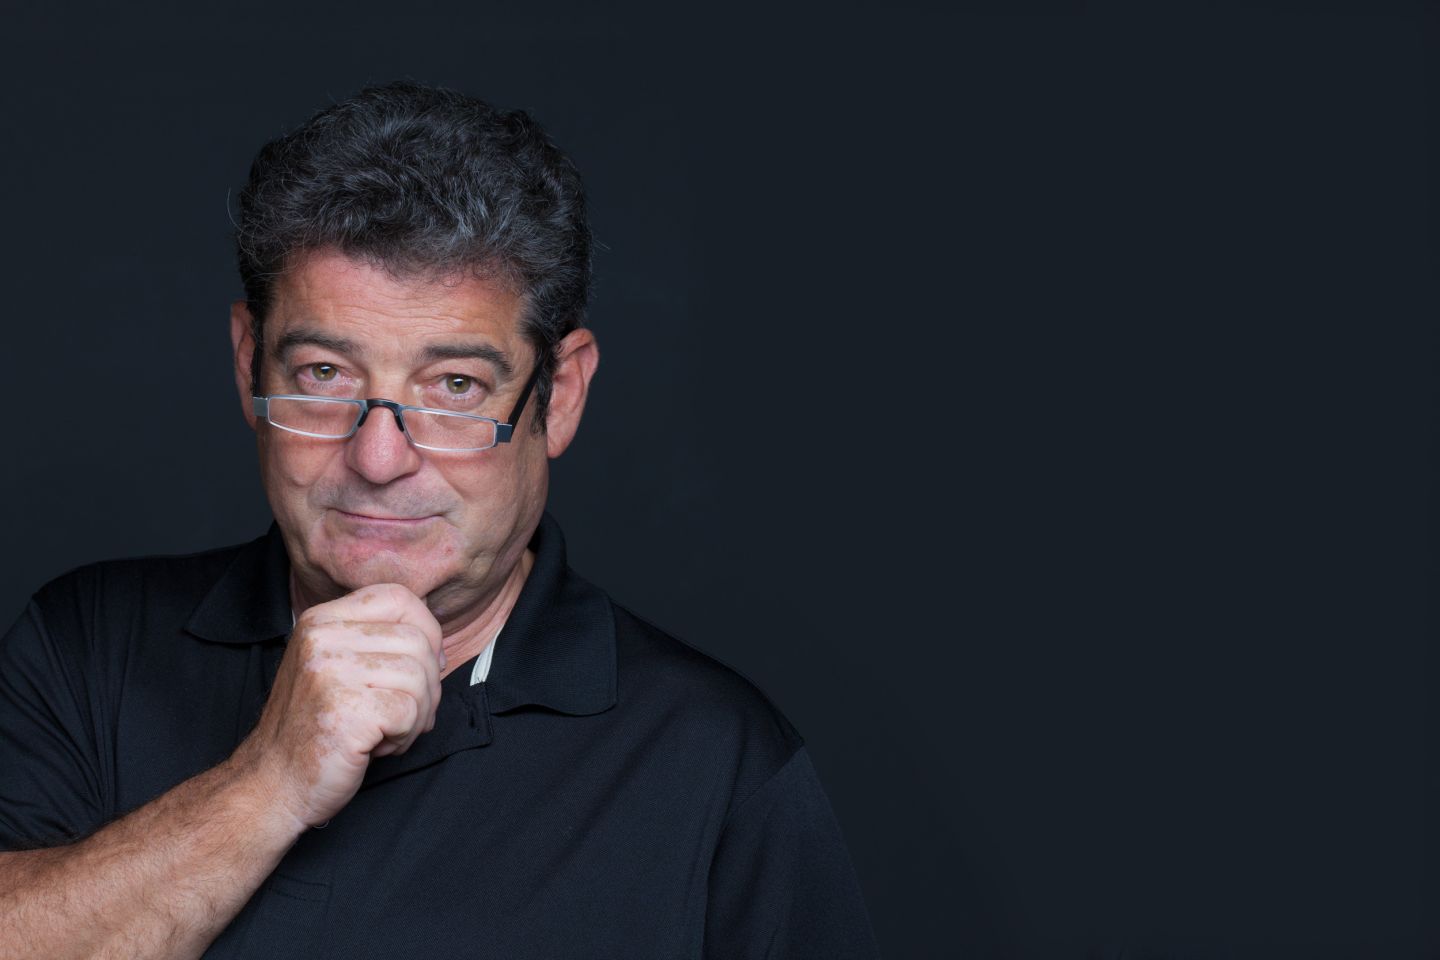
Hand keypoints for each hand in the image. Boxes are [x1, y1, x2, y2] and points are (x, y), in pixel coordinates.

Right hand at [234, 583, 444, 827]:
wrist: (272, 785)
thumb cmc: (316, 729)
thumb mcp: (336, 666)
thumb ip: (375, 641)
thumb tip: (434, 636)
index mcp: (320, 620)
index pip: (398, 597)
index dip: (426, 629)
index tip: (424, 665)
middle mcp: (322, 638)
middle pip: (417, 639)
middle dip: (427, 683)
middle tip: (404, 715)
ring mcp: (331, 672)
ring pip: (420, 676)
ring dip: (417, 714)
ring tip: (385, 733)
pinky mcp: (345, 710)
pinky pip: (411, 711)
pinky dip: (406, 736)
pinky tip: (377, 747)